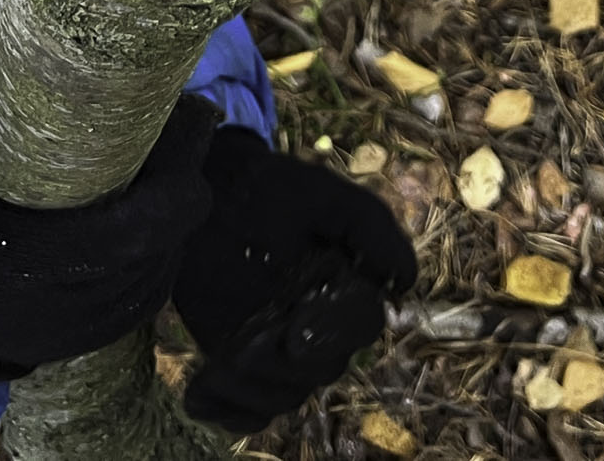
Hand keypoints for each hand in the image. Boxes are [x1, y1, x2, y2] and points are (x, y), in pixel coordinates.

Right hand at [0, 36, 220, 393]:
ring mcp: (89, 327)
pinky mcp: (95, 338)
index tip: (192, 112)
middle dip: (187, 173)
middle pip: (168, 239)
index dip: (180, 170)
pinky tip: (160, 202)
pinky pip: (152, 287)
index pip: (143, 226)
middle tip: (191, 115)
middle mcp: (73, 302)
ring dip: (180, 207)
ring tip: (178, 148)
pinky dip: (164, 244)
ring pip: (167, 264)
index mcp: (34, 259)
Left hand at [171, 127, 416, 432]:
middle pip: (322, 367)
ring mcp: (280, 352)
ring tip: (222, 364)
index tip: (294, 332)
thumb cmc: (277, 192)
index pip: (360, 325)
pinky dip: (228, 411)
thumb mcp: (328, 198)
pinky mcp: (242, 365)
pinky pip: (247, 410)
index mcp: (351, 293)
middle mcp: (322, 330)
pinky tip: (200, 393)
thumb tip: (403, 282)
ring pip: (285, 393)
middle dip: (288, 362)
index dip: (333, 332)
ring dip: (254, 385)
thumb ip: (373, 229)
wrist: (217, 193)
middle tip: (249, 345)